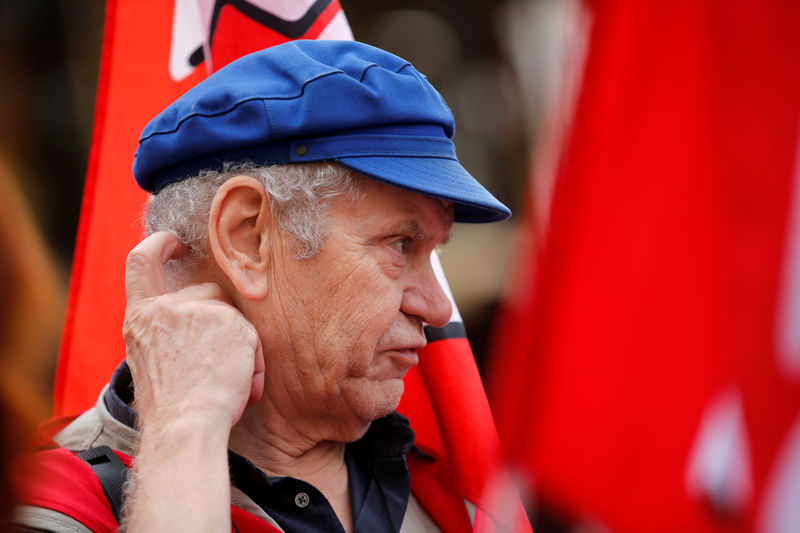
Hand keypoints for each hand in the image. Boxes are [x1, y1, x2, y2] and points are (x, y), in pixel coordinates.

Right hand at [122, 231, 264, 431]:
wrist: (186, 428)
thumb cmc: (173, 410)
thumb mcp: (153, 362)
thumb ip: (169, 334)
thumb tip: (199, 328)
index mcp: (141, 318)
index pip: (140, 263)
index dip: (158, 245)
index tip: (175, 241)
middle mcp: (166, 308)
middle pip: (208, 294)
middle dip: (223, 324)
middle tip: (220, 368)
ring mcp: (198, 311)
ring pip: (235, 318)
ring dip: (240, 349)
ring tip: (229, 385)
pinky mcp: (228, 321)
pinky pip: (253, 338)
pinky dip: (253, 365)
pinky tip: (243, 388)